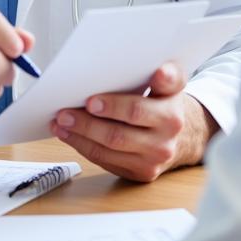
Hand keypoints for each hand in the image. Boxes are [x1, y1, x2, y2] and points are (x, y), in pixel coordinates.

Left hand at [50, 62, 218, 182]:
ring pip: (112, 146)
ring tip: (61, 122)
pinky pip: (108, 161)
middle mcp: (169, 131)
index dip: (121, 101)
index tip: (95, 99)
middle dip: (90, 120)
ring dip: (81, 134)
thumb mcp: (167, 84)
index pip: (153, 97)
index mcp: (173, 103)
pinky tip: (69, 135)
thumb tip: (142, 68)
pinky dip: (84, 146)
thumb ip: (160, 73)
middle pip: (123, 127)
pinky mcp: (143, 172)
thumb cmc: (162, 104)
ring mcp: (157, 155)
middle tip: (66, 111)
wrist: (180, 138)